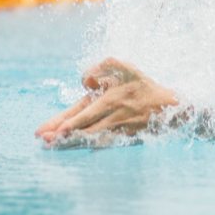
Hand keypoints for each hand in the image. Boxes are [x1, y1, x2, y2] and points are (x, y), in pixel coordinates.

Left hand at [35, 58, 178, 147]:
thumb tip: (84, 81)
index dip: (68, 120)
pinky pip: (102, 144)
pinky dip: (87, 147)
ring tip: (53, 146)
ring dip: (71, 142)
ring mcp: (117, 128)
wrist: (169, 107)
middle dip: (63, 134)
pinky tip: (75, 148)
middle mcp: (111, 114)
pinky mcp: (123, 138)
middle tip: (45, 140)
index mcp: (109, 98)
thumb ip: (104, 66)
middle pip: (83, 127)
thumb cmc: (144, 86)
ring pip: (90, 137)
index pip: (83, 111)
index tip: (54, 130)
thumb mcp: (126, 68)